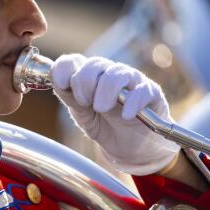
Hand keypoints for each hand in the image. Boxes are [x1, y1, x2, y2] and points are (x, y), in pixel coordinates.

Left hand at [51, 54, 178, 175]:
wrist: (132, 148)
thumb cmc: (104, 125)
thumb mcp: (82, 114)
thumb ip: (70, 98)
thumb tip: (58, 82)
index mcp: (89, 77)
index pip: (73, 61)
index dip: (64, 69)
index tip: (62, 85)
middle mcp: (109, 73)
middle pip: (95, 64)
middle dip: (84, 83)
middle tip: (84, 103)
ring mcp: (131, 81)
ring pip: (117, 74)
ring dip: (106, 91)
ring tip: (102, 109)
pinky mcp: (151, 93)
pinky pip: (142, 91)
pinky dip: (133, 103)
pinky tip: (126, 116)